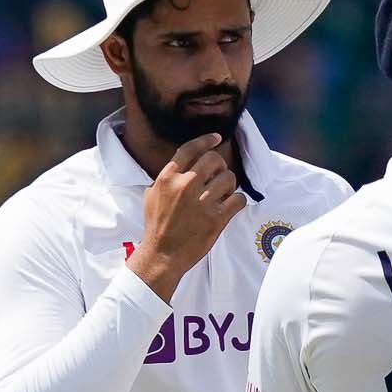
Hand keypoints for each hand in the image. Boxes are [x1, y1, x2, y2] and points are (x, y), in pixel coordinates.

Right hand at [127, 134, 246, 301]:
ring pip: (229, 178)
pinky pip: (239, 199)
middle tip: (218, 176)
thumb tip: (184, 164)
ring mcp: (202, 202)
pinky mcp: (217, 218)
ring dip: (229, 185)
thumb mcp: (152, 194)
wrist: (162, 254)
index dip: (206, 140)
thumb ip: (168, 177)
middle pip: (214, 160)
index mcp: (168, 178)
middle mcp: (185, 186)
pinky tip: (230, 206)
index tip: (216, 138)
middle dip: (220, 166)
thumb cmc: (156, 225)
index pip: (190, 149)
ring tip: (222, 195)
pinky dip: (237, 201)